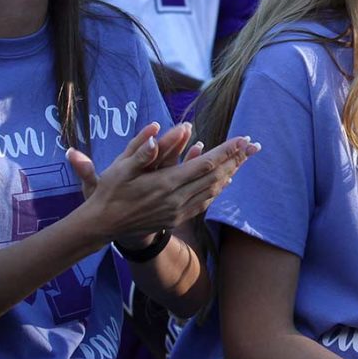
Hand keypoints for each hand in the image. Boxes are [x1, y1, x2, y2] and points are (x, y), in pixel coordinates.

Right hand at [66, 125, 260, 244]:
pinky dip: (217, 189)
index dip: (226, 151)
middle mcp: (176, 199)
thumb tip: (157, 132)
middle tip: (254, 145)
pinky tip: (224, 181)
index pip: (205, 165)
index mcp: (166, 184)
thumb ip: (141, 151)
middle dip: (236, 159)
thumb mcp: (119, 169)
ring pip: (212, 190)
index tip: (243, 139)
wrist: (103, 226)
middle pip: (215, 177)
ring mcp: (178, 211)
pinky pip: (204, 201)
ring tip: (244, 159)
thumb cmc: (109, 193)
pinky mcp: (176, 218)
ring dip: (231, 173)